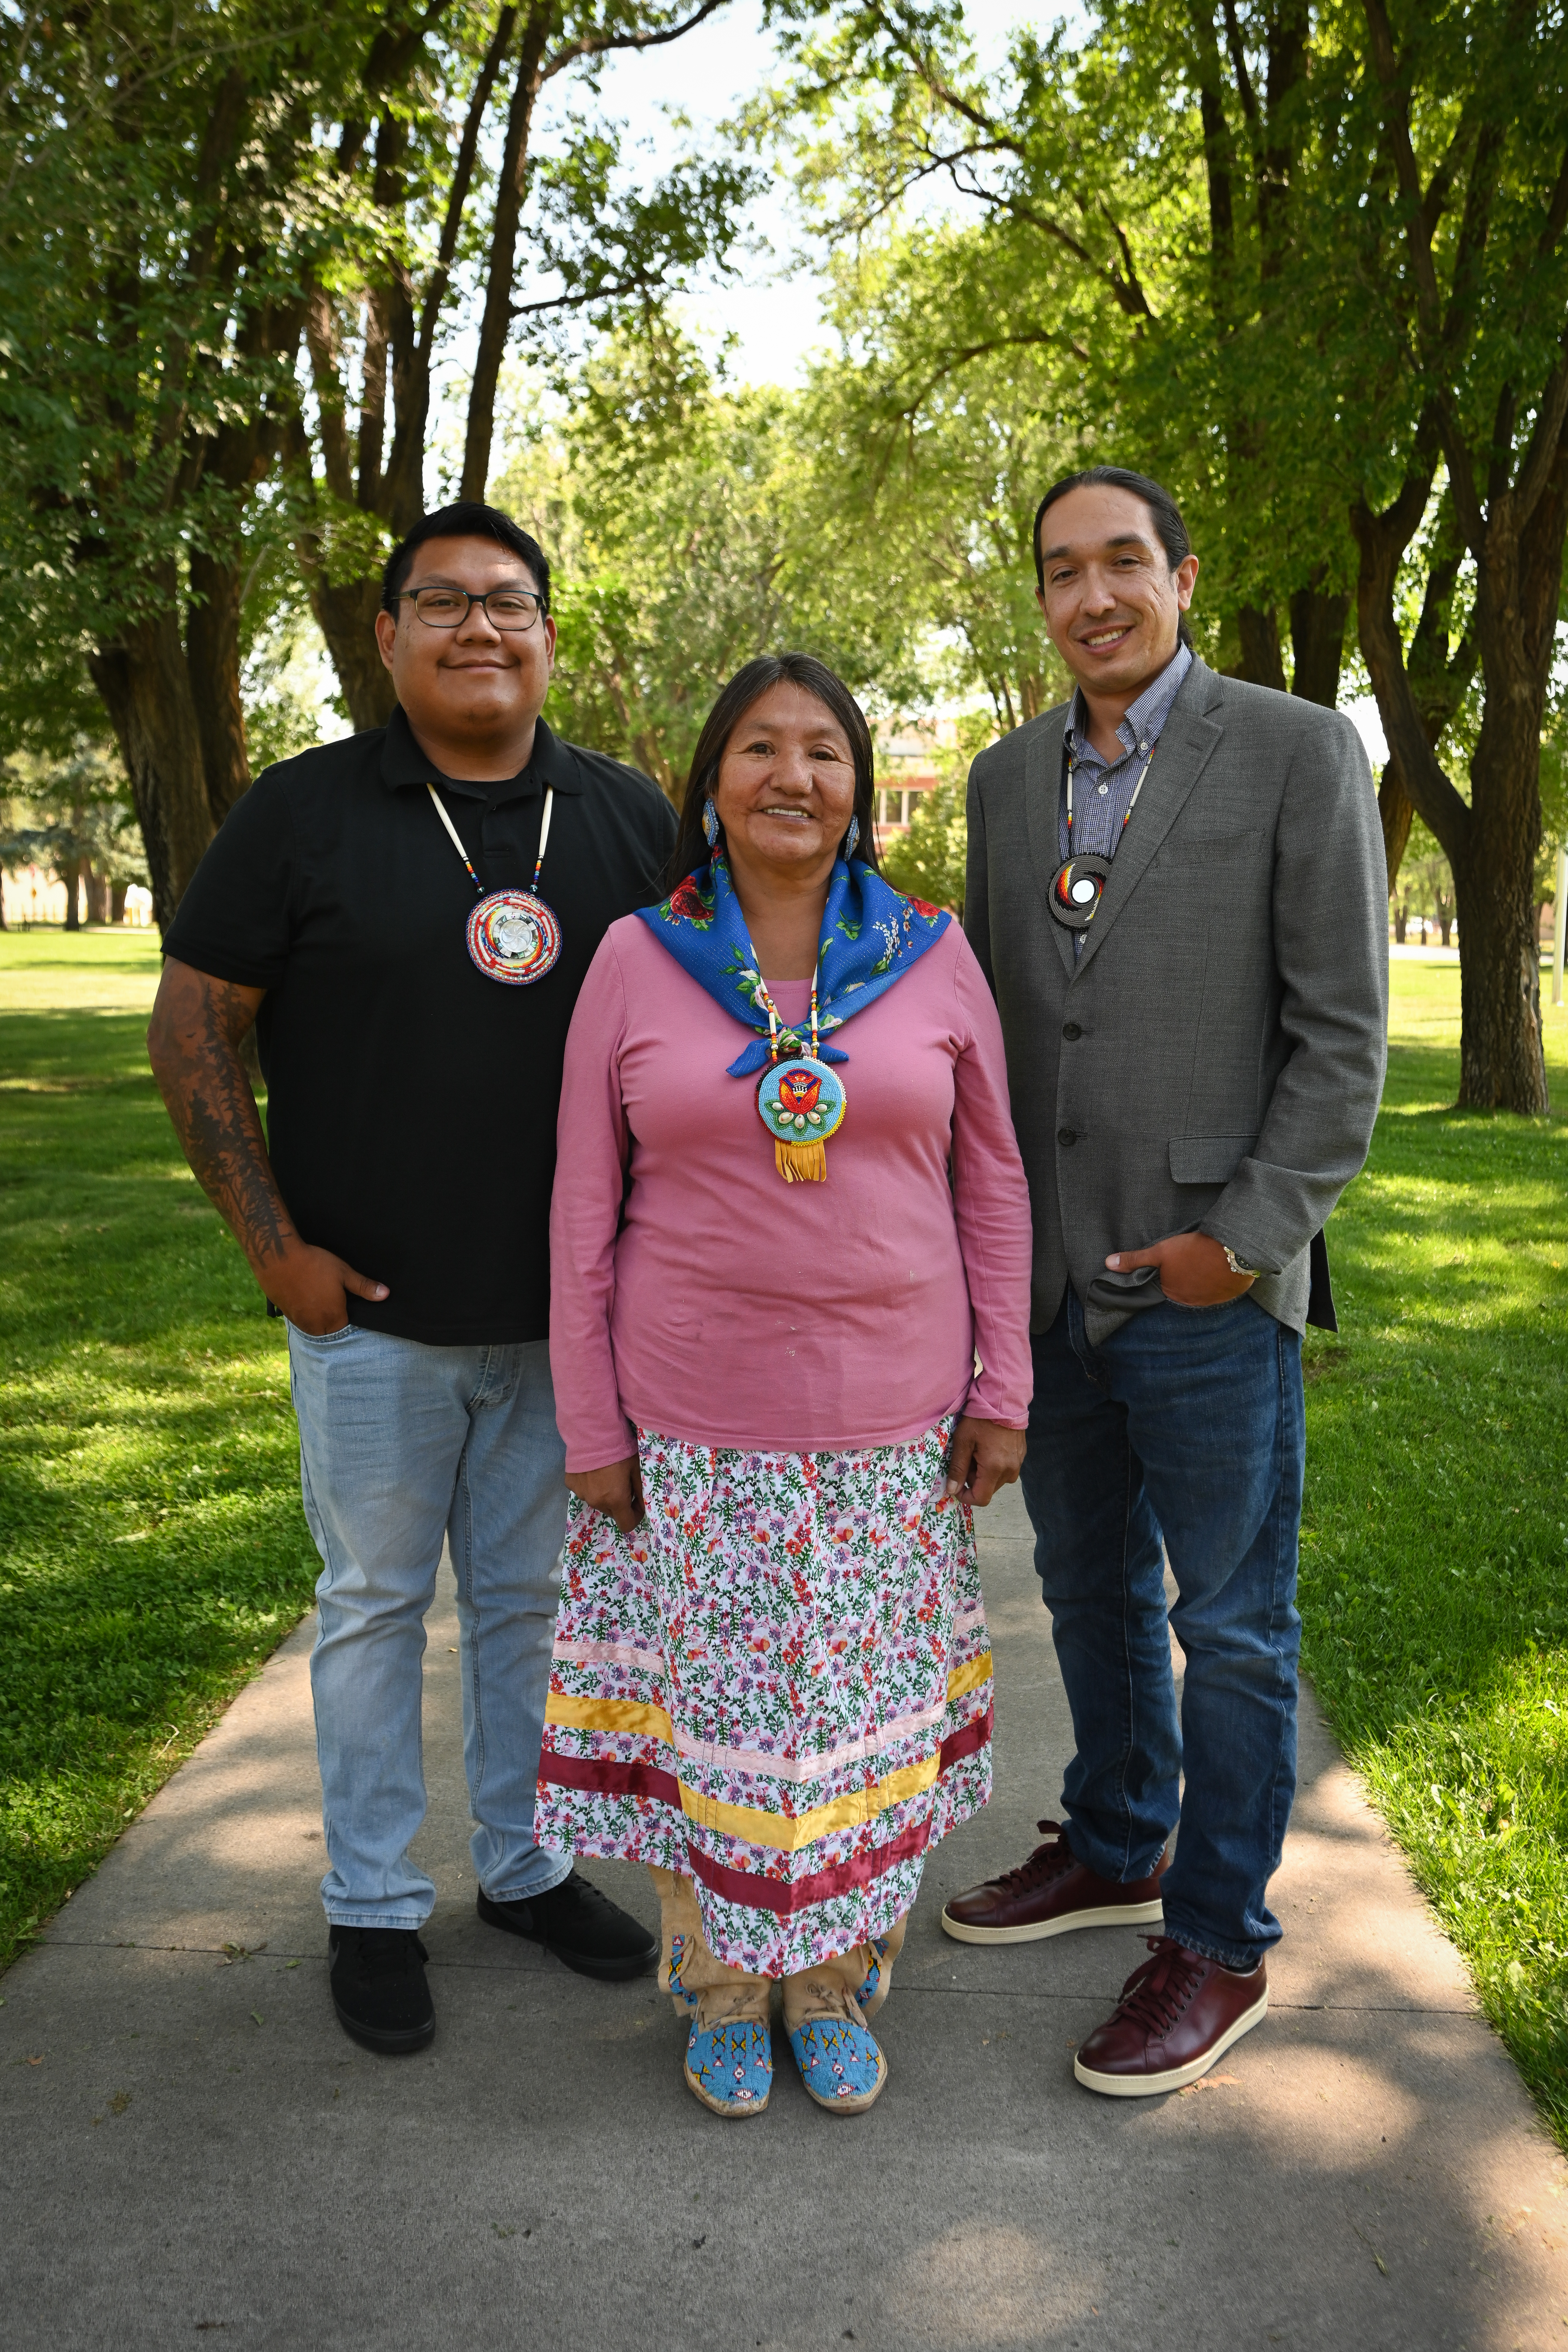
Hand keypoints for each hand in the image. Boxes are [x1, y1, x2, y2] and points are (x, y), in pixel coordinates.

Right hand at [262, 1241, 389, 1334]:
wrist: (277, 1256)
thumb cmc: (313, 1263)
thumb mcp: (343, 1272)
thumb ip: (364, 1287)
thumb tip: (385, 1294)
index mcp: (333, 1318)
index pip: (347, 1330)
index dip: (350, 1319)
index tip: (349, 1307)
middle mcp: (315, 1325)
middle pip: (330, 1332)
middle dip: (334, 1321)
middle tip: (335, 1302)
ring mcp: (299, 1321)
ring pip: (314, 1328)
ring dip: (319, 1320)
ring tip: (321, 1300)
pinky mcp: (286, 1314)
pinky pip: (301, 1321)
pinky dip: (306, 1314)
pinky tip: (307, 1298)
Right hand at [567, 1455, 644, 1534]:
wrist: (592, 1433)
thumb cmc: (619, 1450)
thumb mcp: (637, 1469)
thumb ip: (641, 1491)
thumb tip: (643, 1505)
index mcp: (615, 1500)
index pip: (626, 1524)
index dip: (635, 1516)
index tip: (637, 1503)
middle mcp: (596, 1501)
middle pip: (612, 1512)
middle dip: (620, 1503)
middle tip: (623, 1483)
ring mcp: (581, 1493)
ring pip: (597, 1501)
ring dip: (604, 1495)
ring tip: (606, 1474)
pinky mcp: (570, 1484)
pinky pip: (584, 1490)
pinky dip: (589, 1485)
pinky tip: (592, 1470)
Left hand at [945, 1416, 1026, 1505]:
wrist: (1004, 1400)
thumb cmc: (980, 1419)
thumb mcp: (963, 1441)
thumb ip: (957, 1468)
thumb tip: (952, 1490)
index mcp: (994, 1468)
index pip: (981, 1498)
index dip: (966, 1497)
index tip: (956, 1486)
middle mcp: (1009, 1471)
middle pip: (988, 1489)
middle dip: (973, 1480)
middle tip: (966, 1459)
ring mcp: (1018, 1464)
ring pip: (996, 1480)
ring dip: (983, 1473)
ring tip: (977, 1452)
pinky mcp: (1021, 1456)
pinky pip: (1005, 1470)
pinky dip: (994, 1466)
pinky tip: (988, 1448)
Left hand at [1105, 1231, 1253, 1308]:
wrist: (1232, 1252)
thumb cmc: (1192, 1251)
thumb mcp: (1160, 1252)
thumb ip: (1135, 1260)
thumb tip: (1108, 1264)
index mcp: (1171, 1292)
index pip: (1163, 1288)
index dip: (1165, 1276)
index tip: (1170, 1266)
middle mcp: (1189, 1301)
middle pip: (1182, 1291)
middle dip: (1182, 1280)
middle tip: (1187, 1263)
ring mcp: (1210, 1300)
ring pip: (1200, 1291)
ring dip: (1200, 1281)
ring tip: (1202, 1264)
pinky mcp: (1227, 1295)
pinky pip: (1218, 1291)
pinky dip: (1216, 1282)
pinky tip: (1216, 1269)